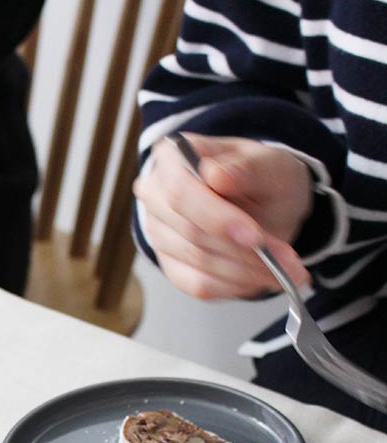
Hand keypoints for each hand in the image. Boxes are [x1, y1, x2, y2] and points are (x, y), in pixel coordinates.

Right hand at [133, 133, 314, 299]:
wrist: (261, 198)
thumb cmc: (261, 175)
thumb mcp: (269, 163)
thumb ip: (247, 168)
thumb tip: (215, 175)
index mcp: (171, 157)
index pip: (180, 192)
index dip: (216, 218)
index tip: (254, 237)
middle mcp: (155, 195)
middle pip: (189, 232)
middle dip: (242, 251)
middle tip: (287, 260)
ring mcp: (158, 232)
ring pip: (197, 261)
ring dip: (246, 271)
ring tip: (287, 269)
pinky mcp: (169, 263)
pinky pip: (198, 284)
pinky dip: (235, 285)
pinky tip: (261, 278)